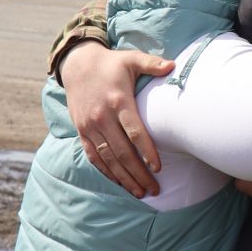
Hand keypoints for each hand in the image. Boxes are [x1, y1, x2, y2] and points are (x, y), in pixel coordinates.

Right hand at [58, 41, 170, 197]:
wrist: (77, 64)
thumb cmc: (111, 63)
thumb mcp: (131, 59)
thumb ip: (152, 64)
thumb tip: (174, 65)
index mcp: (118, 101)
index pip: (134, 131)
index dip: (146, 150)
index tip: (158, 167)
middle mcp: (102, 116)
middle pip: (122, 151)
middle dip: (139, 173)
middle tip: (155, 189)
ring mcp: (90, 126)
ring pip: (108, 158)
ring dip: (124, 177)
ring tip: (140, 192)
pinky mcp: (82, 131)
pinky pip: (94, 156)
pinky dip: (107, 171)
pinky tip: (120, 182)